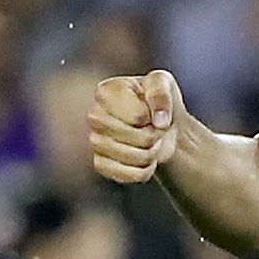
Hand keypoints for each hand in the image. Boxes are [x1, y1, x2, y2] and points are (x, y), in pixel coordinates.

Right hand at [87, 69, 185, 183]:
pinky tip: (146, 159)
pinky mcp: (100, 163)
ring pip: (132, 157)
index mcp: (106, 92)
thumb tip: (159, 121)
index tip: (152, 110)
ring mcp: (95, 141)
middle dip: (154, 135)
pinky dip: (145, 170)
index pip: (137, 116)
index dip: (153, 115)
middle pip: (135, 137)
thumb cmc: (158, 100)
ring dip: (152, 152)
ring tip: (152, 141)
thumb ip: (161, 93)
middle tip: (155, 127)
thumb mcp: (164, 83)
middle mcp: (95, 116)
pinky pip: (127, 175)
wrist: (161, 125)